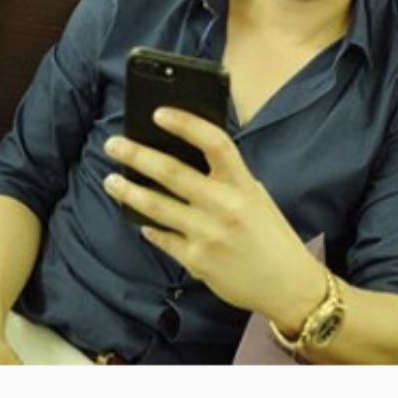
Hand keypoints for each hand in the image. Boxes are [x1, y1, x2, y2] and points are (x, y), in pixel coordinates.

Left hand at [102, 110, 324, 329]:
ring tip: (110, 180)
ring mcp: (208, 235)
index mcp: (243, 184)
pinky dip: (148, 227)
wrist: (286, 284)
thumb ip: (226, 179)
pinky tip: (139, 220)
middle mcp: (225, 206)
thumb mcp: (256, 197)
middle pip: (172, 172)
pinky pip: (162, 238)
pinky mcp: (196, 261)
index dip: (185, 124)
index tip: (159, 113)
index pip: (214, 142)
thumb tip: (184, 157)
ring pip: (157, 206)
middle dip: (137, 155)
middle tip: (113, 144)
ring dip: (129, 190)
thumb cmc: (271, 234)